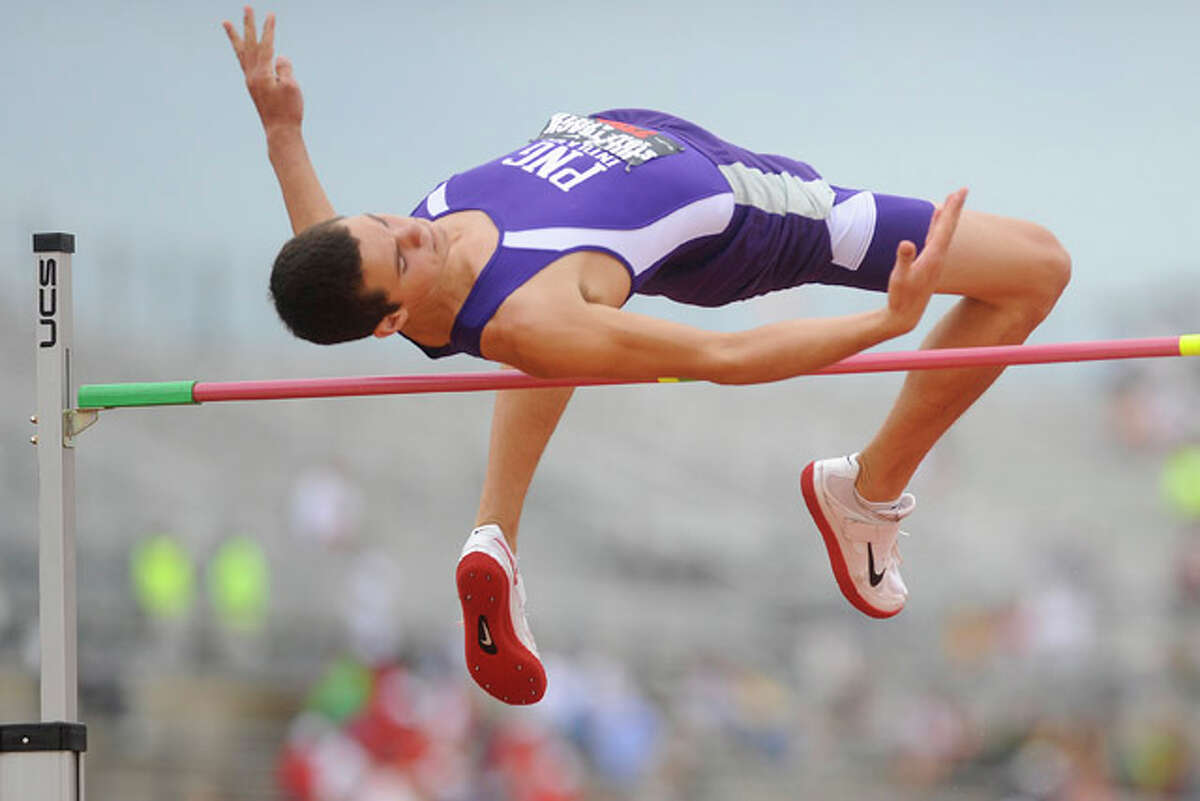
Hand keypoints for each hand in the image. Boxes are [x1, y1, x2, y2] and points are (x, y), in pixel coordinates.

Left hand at [222, 6, 302, 133]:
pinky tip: (245, 49)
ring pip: (241, 53)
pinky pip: (245, 63)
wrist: (280, 132)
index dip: (268, 30)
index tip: (271, 15)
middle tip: (246, 7)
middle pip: (249, 44)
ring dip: (235, 36)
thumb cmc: (289, 111)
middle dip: (248, 25)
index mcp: (262, 74)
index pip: (265, 46)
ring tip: (226, 22)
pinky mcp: (253, 87)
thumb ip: (284, 68)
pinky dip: (243, 52)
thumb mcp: (291, 87)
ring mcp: (251, 81)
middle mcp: (252, 75)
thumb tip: (280, 58)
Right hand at [883, 188, 966, 334]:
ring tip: (951, 201)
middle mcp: (938, 257)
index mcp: (933, 256)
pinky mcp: (927, 264)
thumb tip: (906, 243)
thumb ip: (904, 260)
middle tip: (962, 190)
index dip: (952, 208)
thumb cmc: (901, 297)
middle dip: (954, 208)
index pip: (945, 227)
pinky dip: (936, 227)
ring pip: (943, 232)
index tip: (959, 192)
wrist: (905, 316)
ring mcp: (934, 260)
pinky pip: (935, 239)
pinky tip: (936, 221)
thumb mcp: (899, 278)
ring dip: (947, 216)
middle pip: (949, 227)